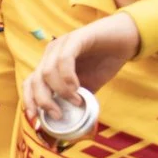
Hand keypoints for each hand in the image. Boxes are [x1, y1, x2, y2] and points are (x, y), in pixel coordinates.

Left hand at [23, 14, 141, 122]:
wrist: (128, 39)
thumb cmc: (106, 61)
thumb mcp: (88, 86)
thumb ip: (75, 99)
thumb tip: (68, 120)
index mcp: (50, 64)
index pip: (29, 83)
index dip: (29, 101)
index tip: (35, 118)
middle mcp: (51, 54)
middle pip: (35, 80)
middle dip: (43, 101)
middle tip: (58, 115)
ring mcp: (62, 45)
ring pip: (46, 72)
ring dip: (60, 91)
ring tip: (76, 101)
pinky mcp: (76, 38)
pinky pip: (64, 59)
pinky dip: (67, 77)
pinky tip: (77, 87)